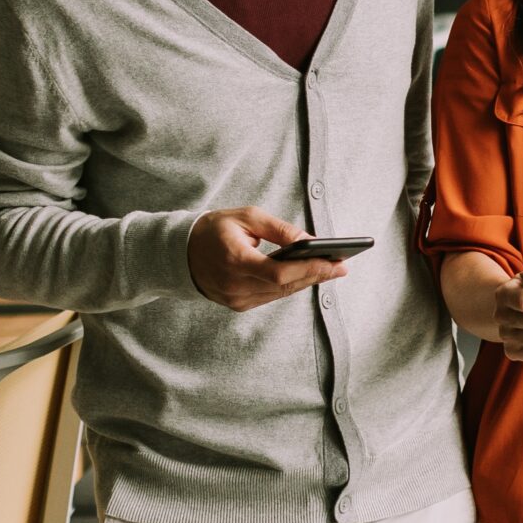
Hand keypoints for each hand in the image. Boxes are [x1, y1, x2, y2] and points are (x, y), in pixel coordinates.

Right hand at [188, 207, 351, 312]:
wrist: (180, 252)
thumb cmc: (215, 229)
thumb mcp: (246, 217)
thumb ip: (279, 230)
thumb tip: (311, 241)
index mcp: (234, 260)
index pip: (279, 272)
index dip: (310, 269)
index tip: (336, 263)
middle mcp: (234, 285)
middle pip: (284, 285)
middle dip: (316, 275)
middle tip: (342, 266)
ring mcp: (235, 299)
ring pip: (280, 293)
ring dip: (306, 281)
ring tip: (331, 269)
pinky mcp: (237, 304)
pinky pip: (270, 296)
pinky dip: (289, 285)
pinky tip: (307, 275)